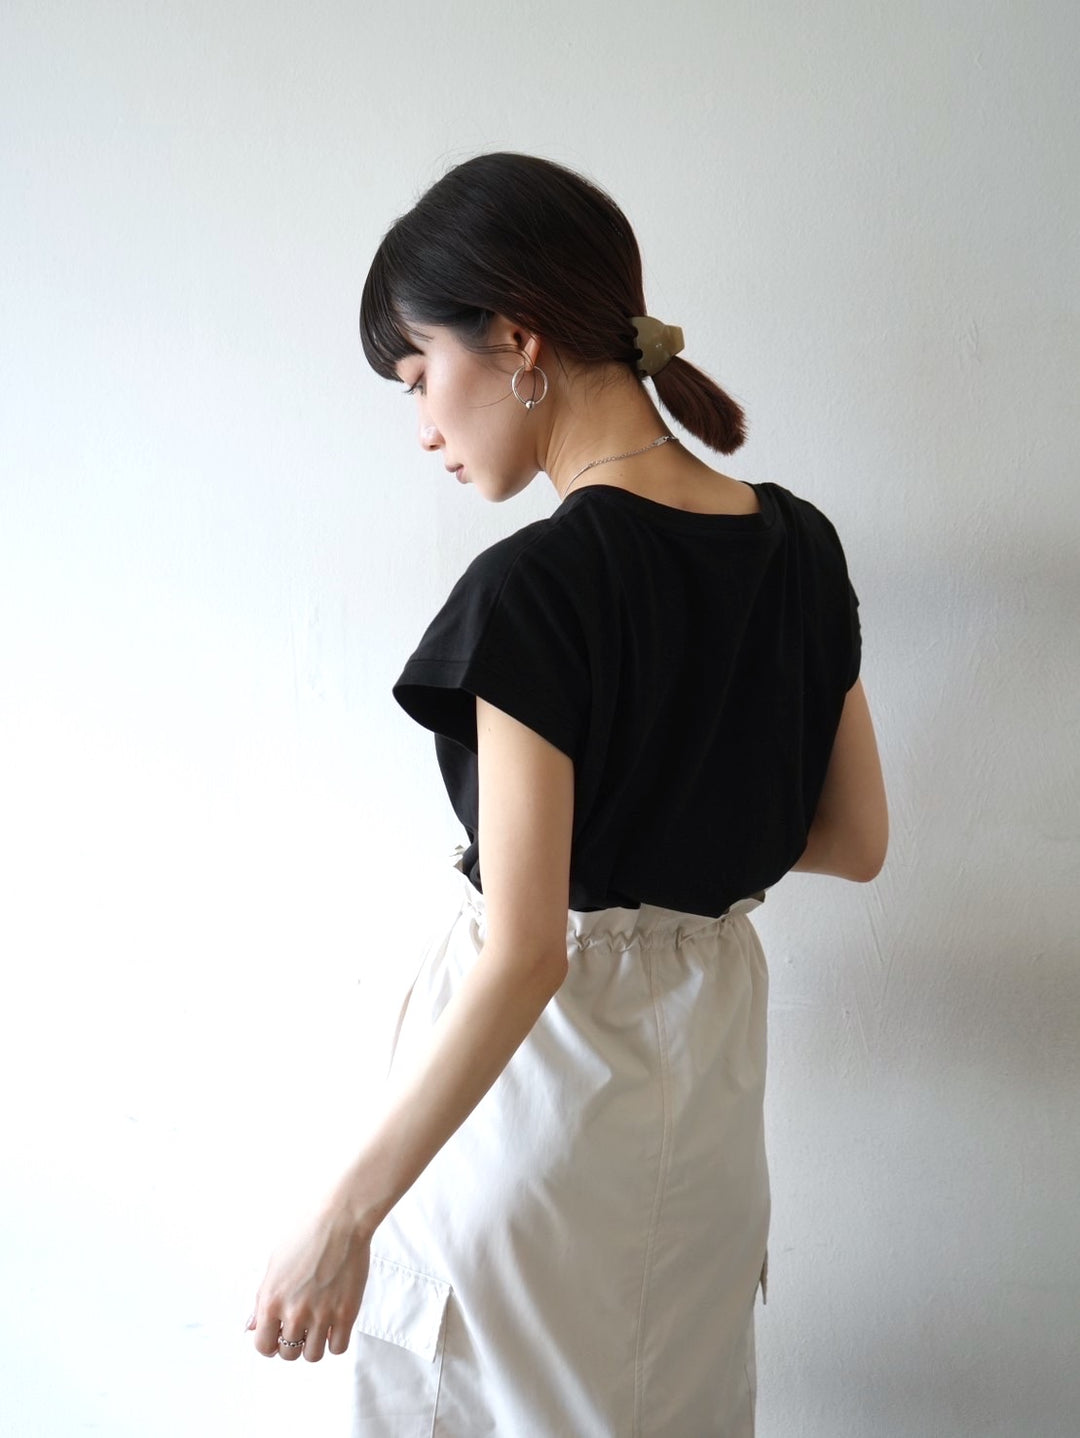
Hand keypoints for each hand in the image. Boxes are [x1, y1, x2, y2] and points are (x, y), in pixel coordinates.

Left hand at [246, 1200, 370, 1361]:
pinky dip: (336, 1341)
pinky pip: (338, 1348)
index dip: (270, 1345)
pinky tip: (335, 1325)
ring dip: (314, 1344)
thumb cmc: (306, 1233)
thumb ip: (262, 1299)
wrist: (341, 1218)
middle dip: (293, 1344)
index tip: (278, 1337)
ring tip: (319, 1326)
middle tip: (301, 1328)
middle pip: (288, 1354)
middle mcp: (293, 1312)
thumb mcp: (274, 1263)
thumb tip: (253, 1326)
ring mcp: (321, 1315)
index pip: (263, 1346)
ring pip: (313, 1356)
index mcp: (271, 1300)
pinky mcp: (346, 1313)